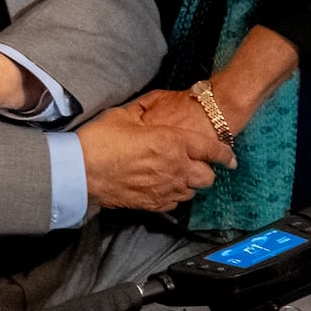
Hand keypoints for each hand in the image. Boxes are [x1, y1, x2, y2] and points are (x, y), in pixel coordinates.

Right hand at [76, 96, 230, 213]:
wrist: (80, 172)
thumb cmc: (99, 141)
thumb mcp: (123, 115)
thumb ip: (145, 110)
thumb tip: (152, 107)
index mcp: (172, 142)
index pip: (212, 150)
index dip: (225, 154)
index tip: (230, 157)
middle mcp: (175, 168)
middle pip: (208, 177)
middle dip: (207, 170)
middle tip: (197, 164)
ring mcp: (165, 189)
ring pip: (193, 192)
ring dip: (190, 184)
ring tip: (179, 176)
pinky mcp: (153, 204)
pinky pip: (176, 203)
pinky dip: (175, 196)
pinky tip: (165, 187)